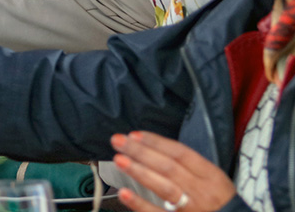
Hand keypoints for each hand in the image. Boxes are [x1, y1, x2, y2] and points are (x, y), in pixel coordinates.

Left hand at [111, 131, 236, 211]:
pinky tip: (124, 193)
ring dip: (139, 172)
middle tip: (118, 141)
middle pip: (168, 167)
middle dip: (141, 152)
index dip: (156, 142)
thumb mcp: (214, 181)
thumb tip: (154, 149)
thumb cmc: (220, 203)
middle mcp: (202, 191)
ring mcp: (192, 209)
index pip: (181, 153)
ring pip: (164, 187)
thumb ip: (189, 167)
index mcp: (211, 176)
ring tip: (119, 160)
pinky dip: (140, 204)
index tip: (135, 135)